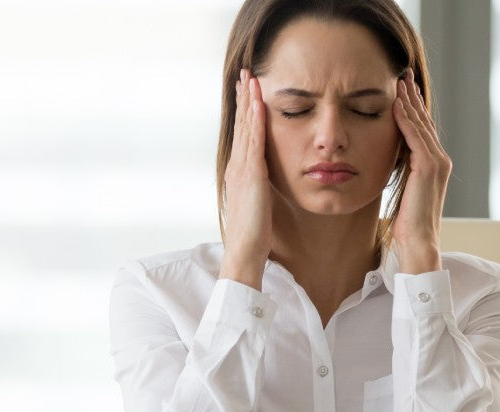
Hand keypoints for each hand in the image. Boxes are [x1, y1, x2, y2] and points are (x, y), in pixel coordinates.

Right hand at [220, 67, 274, 287]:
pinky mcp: (252, 173)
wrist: (244, 249)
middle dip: (243, 98)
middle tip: (245, 75)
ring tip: (251, 78)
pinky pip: (255, 139)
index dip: (244, 111)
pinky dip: (256, 118)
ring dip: (249, 101)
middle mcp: (237, 165)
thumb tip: (263, 180)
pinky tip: (259, 102)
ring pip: (246, 127)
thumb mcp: (256, 203)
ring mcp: (242, 167)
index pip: (242, 134)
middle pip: (241, 124)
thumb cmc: (253, 234)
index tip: (246, 92)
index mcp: (238, 171)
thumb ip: (258, 188)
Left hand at [391, 67, 449, 272]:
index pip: (423, 129)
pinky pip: (415, 137)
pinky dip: (406, 119)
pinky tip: (397, 105)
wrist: (419, 240)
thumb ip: (403, 170)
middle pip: (424, 121)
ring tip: (399, 82)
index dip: (414, 108)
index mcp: (434, 164)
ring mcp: (437, 162)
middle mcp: (440, 159)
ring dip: (409, 101)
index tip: (404, 89)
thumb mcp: (404, 189)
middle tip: (403, 75)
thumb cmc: (408, 221)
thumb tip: (392, 157)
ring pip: (421, 125)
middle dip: (413, 97)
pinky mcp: (429, 166)